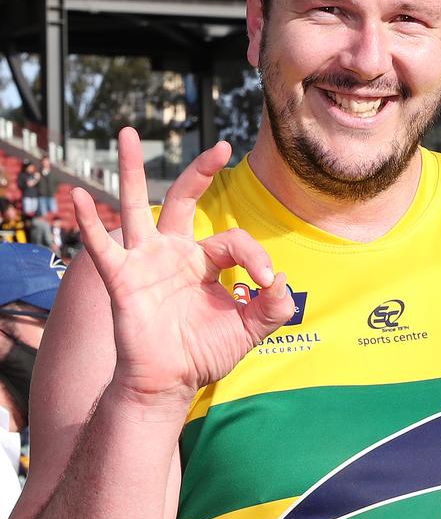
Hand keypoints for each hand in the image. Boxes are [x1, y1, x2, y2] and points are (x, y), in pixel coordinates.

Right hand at [72, 128, 294, 406]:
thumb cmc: (204, 354)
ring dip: (130, 170)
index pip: (233, 240)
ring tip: (127, 133)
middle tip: (220, 147)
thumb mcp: (249, 330)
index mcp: (204, 261)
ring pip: (135, 206)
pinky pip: (102, 246)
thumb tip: (284, 281)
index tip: (266, 282)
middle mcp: (173, 253)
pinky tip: (79, 197)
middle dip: (200, 172)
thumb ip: (273, 308)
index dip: (255, 256)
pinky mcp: (122, 279)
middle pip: (182, 200)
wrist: (170, 385)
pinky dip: (89, 222)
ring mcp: (145, 262)